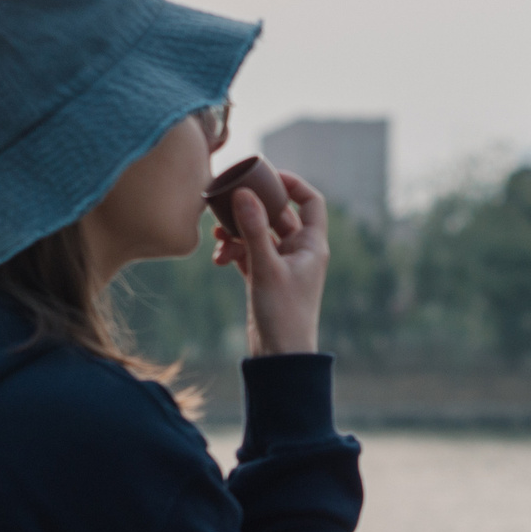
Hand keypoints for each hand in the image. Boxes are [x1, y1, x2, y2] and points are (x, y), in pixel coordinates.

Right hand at [212, 171, 327, 356]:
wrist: (280, 356)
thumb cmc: (283, 314)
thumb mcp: (266, 268)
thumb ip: (255, 230)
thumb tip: (244, 193)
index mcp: (312, 245)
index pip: (310, 202)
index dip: (292, 184)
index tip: (267, 174)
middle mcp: (300, 252)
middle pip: (278, 215)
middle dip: (252, 207)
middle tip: (227, 200)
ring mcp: (282, 265)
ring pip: (259, 234)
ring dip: (237, 232)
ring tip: (218, 237)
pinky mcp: (265, 278)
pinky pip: (248, 253)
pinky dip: (234, 252)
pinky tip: (219, 259)